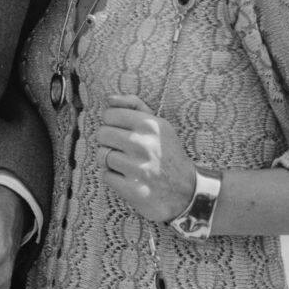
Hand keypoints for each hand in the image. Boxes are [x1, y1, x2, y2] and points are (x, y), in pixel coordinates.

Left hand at [95, 94, 195, 222]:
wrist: (186, 190)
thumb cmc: (167, 153)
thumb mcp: (158, 124)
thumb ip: (133, 106)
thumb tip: (109, 98)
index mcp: (149, 125)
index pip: (109, 114)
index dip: (111, 122)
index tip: (121, 130)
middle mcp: (143, 144)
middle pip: (102, 133)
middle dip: (108, 140)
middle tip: (121, 148)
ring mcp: (137, 168)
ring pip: (102, 155)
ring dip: (110, 160)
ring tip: (125, 163)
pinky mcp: (133, 189)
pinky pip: (106, 175)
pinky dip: (114, 177)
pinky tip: (128, 177)